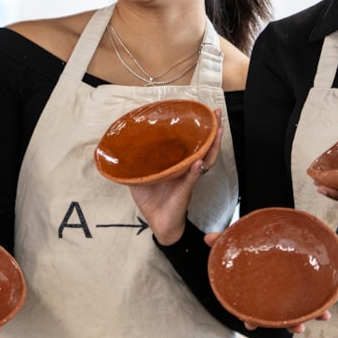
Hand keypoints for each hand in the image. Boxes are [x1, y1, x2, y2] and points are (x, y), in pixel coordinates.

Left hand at [131, 111, 222, 245]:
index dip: (196, 130)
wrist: (158, 223)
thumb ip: (135, 164)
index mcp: (176, 164)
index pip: (189, 143)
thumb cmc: (152, 201)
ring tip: (217, 131)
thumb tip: (120, 150)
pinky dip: (195, 171)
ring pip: (204, 159)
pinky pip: (192, 179)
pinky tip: (198, 162)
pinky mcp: (185, 191)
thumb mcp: (140, 178)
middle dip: (212, 131)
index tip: (199, 113)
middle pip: (203, 147)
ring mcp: (187, 179)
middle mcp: (186, 169)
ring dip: (211, 145)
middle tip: (216, 114)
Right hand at [205, 234, 337, 330]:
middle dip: (290, 323)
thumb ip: (224, 240)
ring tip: (325, 316)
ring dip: (316, 312)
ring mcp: (296, 288)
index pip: (254, 309)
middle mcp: (278, 293)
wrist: (274, 233)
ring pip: (306, 306)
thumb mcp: (238, 240)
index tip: (250, 324)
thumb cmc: (254, 243)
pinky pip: (322, 287)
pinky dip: (331, 288)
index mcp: (261, 290)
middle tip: (298, 328)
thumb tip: (207, 238)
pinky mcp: (311, 277)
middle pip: (283, 313)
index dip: (253, 319)